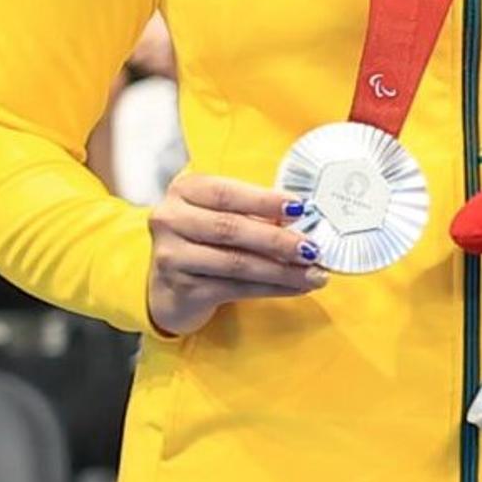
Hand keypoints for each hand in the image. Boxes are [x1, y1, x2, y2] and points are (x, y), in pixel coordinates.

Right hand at [146, 169, 327, 336]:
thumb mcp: (219, 215)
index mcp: (183, 191)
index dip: (264, 200)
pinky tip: (296, 287)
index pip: (226, 193)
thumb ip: (251, 211)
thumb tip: (301, 217)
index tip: (299, 207)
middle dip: (278, 240)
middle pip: (231, 228)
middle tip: (312, 248)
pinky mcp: (182, 290)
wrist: (168, 288)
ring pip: (236, 263)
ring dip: (282, 270)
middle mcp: (170, 220)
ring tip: (313, 274)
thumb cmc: (203, 241)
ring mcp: (172, 257)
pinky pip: (236, 289)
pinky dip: (272, 288)